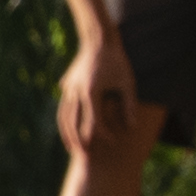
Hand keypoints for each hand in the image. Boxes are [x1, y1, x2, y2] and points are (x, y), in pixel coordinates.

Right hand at [55, 34, 140, 157]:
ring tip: (72, 148)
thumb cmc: (116, 60)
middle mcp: (76, 92)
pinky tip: (68, 129)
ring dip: (67, 134)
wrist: (98, 38)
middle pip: (73, 124)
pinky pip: (63, 107)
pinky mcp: (67, 84)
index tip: (112, 142)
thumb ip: (129, 106)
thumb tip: (131, 127)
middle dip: (79, 141)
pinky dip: (65, 121)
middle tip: (84, 156)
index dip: (103, 135)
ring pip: (63, 117)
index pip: (95, 121)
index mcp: (91, 92)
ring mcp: (69, 88)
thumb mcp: (127, 82)